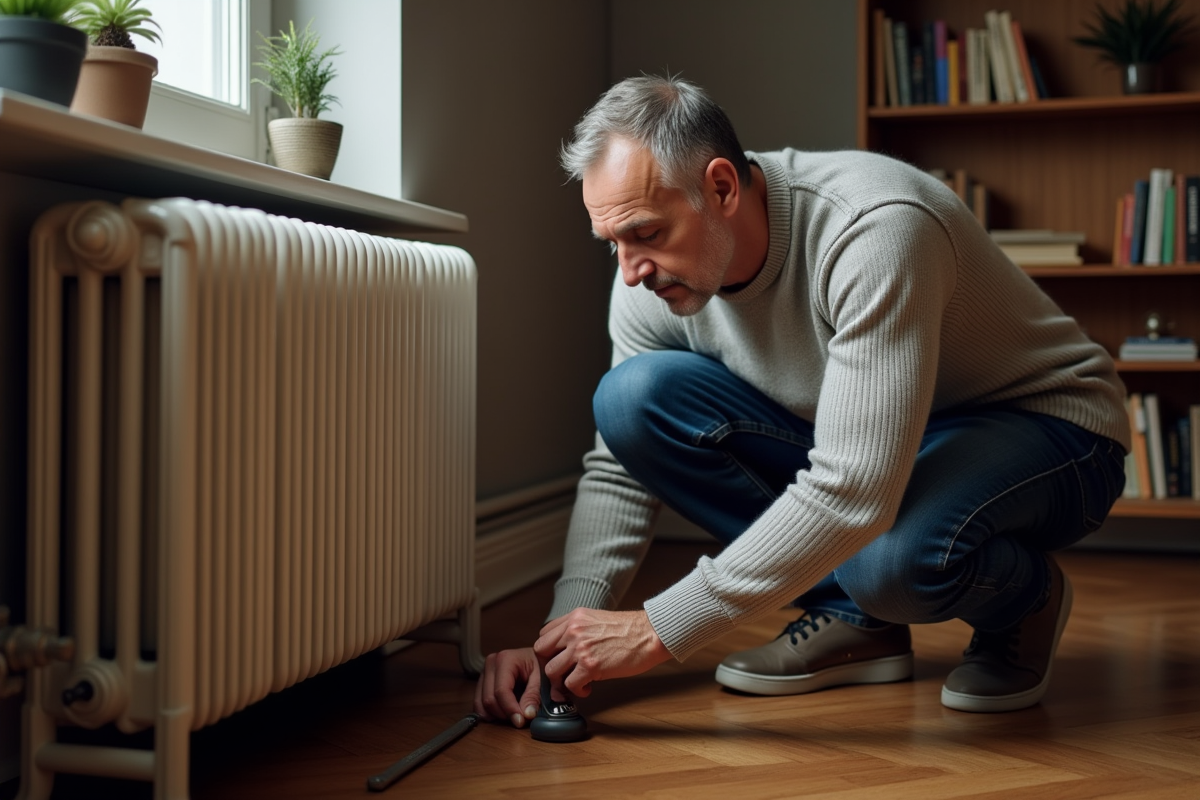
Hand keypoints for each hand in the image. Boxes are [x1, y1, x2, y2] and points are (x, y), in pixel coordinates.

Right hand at [473, 647, 541, 728]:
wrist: (534, 656)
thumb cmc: (539, 664)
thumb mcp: (542, 677)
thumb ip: (533, 696)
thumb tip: (527, 715)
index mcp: (505, 659)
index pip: (501, 690)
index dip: (510, 709)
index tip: (521, 721)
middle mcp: (490, 664)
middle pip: (489, 699)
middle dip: (504, 714)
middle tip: (520, 719)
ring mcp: (484, 673)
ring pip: (481, 703)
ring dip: (497, 715)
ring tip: (513, 715)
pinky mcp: (482, 682)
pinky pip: (478, 703)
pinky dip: (489, 713)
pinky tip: (503, 713)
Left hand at [535, 608, 672, 697]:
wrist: (651, 634)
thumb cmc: (630, 629)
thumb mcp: (598, 619)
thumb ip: (580, 629)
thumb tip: (568, 647)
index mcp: (575, 617)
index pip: (544, 634)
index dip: (549, 650)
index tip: (558, 659)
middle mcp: (573, 630)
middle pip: (541, 652)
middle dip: (549, 665)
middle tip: (562, 673)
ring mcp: (580, 648)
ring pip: (551, 671)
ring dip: (561, 681)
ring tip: (576, 682)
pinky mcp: (591, 666)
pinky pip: (570, 684)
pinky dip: (577, 690)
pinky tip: (588, 688)